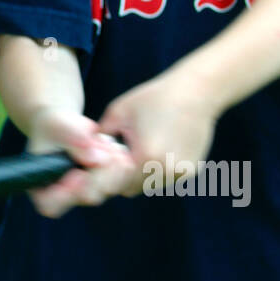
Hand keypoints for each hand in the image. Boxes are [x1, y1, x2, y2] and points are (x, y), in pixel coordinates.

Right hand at [25, 106, 136, 217]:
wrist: (65, 125)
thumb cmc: (54, 126)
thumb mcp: (58, 126)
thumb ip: (74, 140)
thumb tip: (97, 159)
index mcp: (43, 188)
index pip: (51, 205)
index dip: (67, 193)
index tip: (79, 173)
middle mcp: (67, 196)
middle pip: (89, 196)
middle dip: (99, 170)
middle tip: (99, 146)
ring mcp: (88, 192)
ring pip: (110, 189)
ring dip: (112, 163)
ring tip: (103, 141)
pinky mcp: (106, 185)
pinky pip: (123, 179)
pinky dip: (122, 161)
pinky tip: (113, 146)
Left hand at [96, 70, 217, 197]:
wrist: (195, 91)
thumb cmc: (153, 98)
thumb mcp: (119, 112)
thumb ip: (100, 135)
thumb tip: (84, 151)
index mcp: (145, 157)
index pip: (117, 185)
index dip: (110, 176)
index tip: (109, 162)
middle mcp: (165, 170)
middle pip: (133, 189)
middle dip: (125, 176)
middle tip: (125, 154)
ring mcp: (181, 172)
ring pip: (150, 185)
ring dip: (143, 174)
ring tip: (145, 146)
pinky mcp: (191, 170)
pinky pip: (166, 178)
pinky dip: (160, 169)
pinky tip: (161, 145)